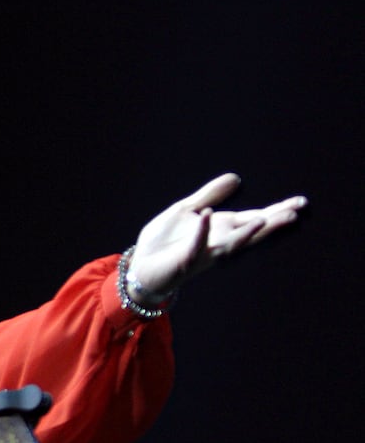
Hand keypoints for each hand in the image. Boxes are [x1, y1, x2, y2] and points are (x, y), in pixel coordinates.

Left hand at [126, 174, 304, 302]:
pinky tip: (208, 215)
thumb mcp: (186, 210)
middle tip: (295, 213)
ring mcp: (203, 252)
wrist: (140, 264)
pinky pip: (195, 245)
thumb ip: (210, 194)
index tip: (301, 202)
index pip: (253, 217)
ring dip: (246, 232)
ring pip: (230, 244)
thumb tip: (236, 177)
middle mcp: (217, 241)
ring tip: (264, 219)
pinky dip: (202, 232)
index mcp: (220, 228)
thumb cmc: (164, 240)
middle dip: (272, 223)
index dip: (277, 210)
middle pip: (250, 231)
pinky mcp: (184, 260)